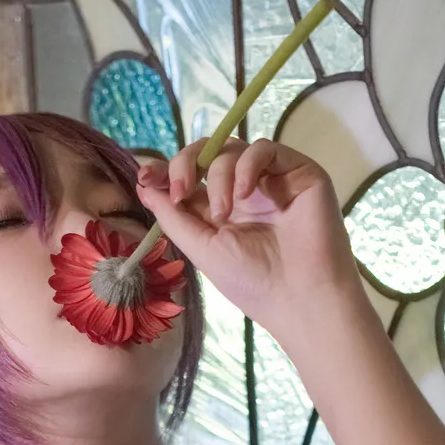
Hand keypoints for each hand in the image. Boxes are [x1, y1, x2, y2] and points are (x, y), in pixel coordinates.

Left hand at [135, 137, 364, 350]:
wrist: (300, 295)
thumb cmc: (252, 282)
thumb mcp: (202, 249)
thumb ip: (174, 217)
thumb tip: (144, 186)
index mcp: (221, 210)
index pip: (191, 177)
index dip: (167, 171)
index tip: (146, 176)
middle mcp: (244, 191)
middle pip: (208, 154)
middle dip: (185, 164)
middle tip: (181, 190)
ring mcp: (271, 179)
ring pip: (232, 150)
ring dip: (219, 176)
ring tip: (223, 214)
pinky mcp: (296, 170)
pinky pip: (263, 149)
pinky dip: (246, 166)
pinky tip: (243, 195)